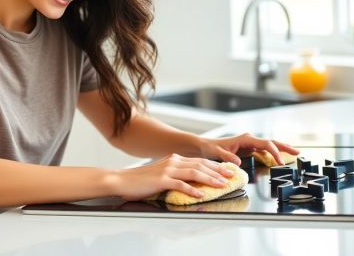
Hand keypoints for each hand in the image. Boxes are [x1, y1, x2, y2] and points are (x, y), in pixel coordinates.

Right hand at [112, 154, 236, 200]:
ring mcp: (167, 169)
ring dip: (210, 179)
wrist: (122, 180)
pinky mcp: (161, 179)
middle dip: (218, 171)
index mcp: (174, 159)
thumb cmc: (141, 180)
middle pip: (200, 164)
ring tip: (221, 185)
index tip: (227, 170)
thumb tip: (192, 182)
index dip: (215, 165)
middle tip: (230, 176)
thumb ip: (176, 175)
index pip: (199, 160)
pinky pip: (180, 184)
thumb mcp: (162, 173)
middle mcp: (173, 161)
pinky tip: (200, 194)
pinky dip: (192, 189)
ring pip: (194, 172)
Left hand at [198, 133, 299, 165]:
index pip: (265, 144)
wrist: (205, 147)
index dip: (274, 152)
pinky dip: (273, 156)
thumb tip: (238, 162)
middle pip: (271, 142)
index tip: (280, 162)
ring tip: (294, 155)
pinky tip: (279, 160)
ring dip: (281, 151)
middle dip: (285, 147)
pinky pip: (264, 152)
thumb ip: (227, 156)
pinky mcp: (249, 150)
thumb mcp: (216, 153)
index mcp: (245, 139)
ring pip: (269, 147)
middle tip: (297, 152)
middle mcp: (250, 140)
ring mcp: (250, 145)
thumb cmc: (210, 148)